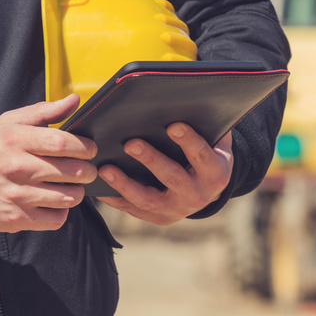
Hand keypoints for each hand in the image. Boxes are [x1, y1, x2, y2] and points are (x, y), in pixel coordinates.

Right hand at [0, 94, 97, 232]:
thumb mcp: (9, 123)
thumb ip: (44, 111)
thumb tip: (74, 100)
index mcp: (15, 139)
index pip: (61, 142)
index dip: (84, 146)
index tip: (90, 149)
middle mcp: (17, 167)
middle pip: (71, 171)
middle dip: (88, 170)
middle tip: (87, 169)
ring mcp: (17, 195)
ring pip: (69, 196)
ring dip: (77, 191)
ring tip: (71, 185)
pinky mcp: (16, 218)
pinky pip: (56, 218)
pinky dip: (62, 211)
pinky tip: (55, 201)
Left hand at [96, 123, 232, 225]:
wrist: (211, 188)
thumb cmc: (209, 152)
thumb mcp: (216, 140)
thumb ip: (207, 125)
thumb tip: (189, 98)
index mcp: (215, 174)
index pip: (202, 156)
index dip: (189, 141)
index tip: (173, 125)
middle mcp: (198, 196)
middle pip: (172, 177)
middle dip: (151, 160)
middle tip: (130, 143)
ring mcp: (178, 210)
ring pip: (148, 199)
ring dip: (125, 184)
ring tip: (105, 168)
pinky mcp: (160, 218)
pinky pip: (134, 209)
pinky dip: (116, 199)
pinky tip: (99, 186)